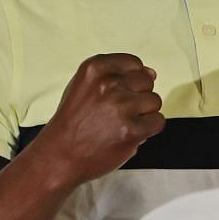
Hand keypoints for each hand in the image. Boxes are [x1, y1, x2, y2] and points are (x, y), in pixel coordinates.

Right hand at [24, 54, 163, 187]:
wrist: (60, 155)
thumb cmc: (74, 121)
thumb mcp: (84, 86)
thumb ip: (116, 76)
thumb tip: (152, 73)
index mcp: (95, 68)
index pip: (134, 63)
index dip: (130, 81)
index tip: (115, 94)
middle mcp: (109, 83)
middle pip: (147, 82)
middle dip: (137, 98)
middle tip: (113, 114)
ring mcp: (121, 106)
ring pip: (155, 101)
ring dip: (143, 114)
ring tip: (118, 124)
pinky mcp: (133, 129)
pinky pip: (158, 121)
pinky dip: (147, 129)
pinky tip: (127, 134)